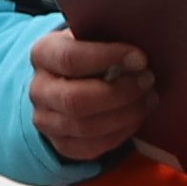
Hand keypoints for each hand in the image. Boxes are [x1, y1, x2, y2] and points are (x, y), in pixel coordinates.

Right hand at [31, 28, 156, 164]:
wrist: (66, 80)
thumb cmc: (88, 54)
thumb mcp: (90, 37)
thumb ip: (107, 39)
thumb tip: (138, 53)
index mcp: (43, 54)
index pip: (70, 59)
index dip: (108, 58)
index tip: (140, 58)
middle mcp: (38, 90)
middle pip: (76, 100)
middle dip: (120, 93)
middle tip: (148, 81)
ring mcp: (46, 121)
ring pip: (85, 128)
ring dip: (125, 115)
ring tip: (148, 100)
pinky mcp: (61, 144)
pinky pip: (91, 148)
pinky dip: (119, 134)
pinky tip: (135, 118)